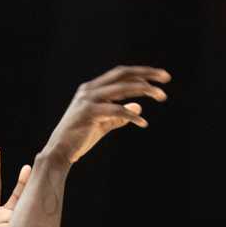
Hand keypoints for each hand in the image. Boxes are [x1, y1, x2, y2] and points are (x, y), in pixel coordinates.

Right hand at [46, 65, 168, 166]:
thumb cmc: (79, 139)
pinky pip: (116, 110)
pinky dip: (132, 115)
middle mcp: (89, 90)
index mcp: (92, 89)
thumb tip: (139, 105)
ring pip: (122, 88)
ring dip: (144, 90)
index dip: (141, 73)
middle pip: (123, 74)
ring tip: (161, 96)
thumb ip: (120, 115)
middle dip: (146, 74)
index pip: (121, 74)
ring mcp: (88, 100)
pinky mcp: (88, 113)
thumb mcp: (103, 125)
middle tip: (166, 78)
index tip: (160, 77)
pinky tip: (142, 122)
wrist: (59, 153)